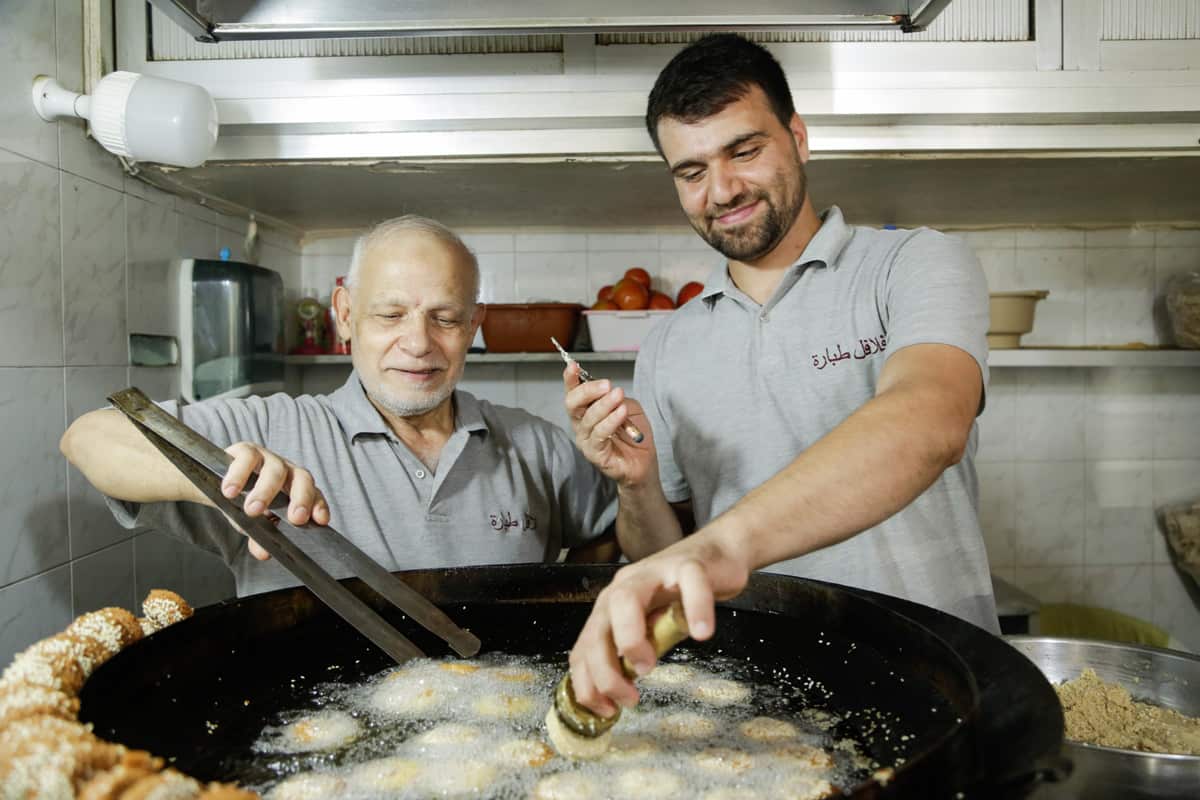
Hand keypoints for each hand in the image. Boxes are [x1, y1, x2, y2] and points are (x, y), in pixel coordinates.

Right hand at [220, 442, 330, 560]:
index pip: (315, 495)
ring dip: (266, 491)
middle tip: (295, 519)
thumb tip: (263, 553)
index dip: (319, 506)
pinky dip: (238, 475)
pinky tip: (230, 491)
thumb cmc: (243, 500)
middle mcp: (286, 471)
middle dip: (302, 499)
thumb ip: (260, 538)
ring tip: (252, 510)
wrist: (215, 479)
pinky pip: (246, 459)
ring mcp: (267, 458)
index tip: (321, 521)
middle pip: (302, 478)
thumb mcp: (252, 522)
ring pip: (275, 470)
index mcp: (295, 488)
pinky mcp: (245, 451)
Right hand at [562, 363, 656, 487]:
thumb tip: (608, 391)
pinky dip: (610, 421)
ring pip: (588, 418)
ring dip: (605, 405)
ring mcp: (586, 441)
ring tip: (619, 396)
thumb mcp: (628, 407)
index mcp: (586, 411)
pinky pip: (599, 435)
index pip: (573, 393)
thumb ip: (616, 397)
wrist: (644, 462)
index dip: (570, 379)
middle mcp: (581, 425)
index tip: (573, 366)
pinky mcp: (595, 454)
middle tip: (606, 384)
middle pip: (573, 404)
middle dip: (588, 390)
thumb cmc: (633, 435)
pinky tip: (621, 413)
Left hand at [567, 532, 750, 716]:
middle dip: (605, 669)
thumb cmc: (681, 596)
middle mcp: (625, 587)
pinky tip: (702, 634)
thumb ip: (635, 651)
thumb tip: (619, 693)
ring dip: (631, 637)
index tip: (607, 711)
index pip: (586, 647)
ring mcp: (655, 573)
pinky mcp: (690, 564)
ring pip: (626, 598)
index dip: (588, 683)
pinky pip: (690, 583)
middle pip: (599, 626)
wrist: (717, 555)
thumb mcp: (652, 629)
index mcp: (610, 607)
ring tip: (648, 666)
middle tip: (628, 697)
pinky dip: (695, 609)